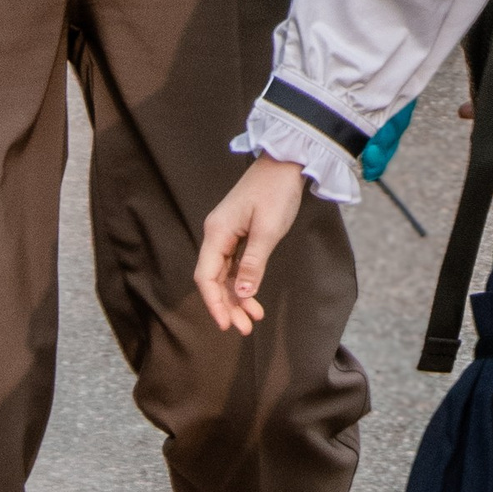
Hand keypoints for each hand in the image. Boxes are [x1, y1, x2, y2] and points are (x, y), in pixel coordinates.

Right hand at [195, 158, 308, 335]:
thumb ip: (253, 264)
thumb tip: (240, 293)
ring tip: (252, 320)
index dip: (213, 303)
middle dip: (226, 305)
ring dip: (236, 298)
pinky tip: (253, 299)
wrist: (286, 163)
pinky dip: (243, 283)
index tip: (225, 325)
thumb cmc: (277, 191)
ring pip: (225, 274)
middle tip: (244, 329)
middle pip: (214, 279)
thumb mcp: (268, 230)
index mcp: (217, 232)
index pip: (205, 276)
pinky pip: (235, 265)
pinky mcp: (239, 233)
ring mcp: (227, 234)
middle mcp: (217, 234)